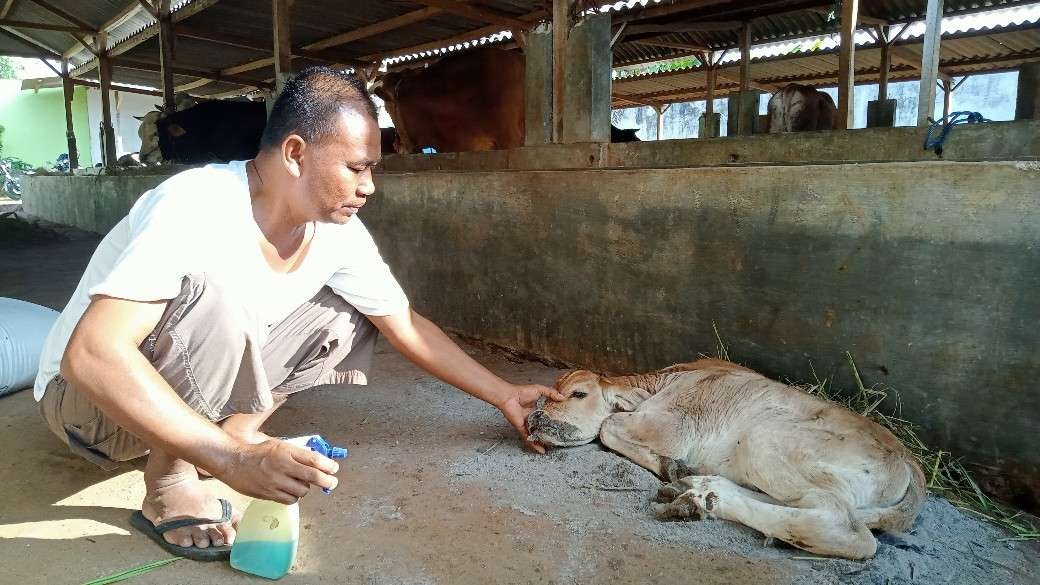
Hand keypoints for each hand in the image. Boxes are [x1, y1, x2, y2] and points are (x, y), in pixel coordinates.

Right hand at [215, 439, 339, 503]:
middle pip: (313, 476)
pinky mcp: (269, 493)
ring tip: (299, 483)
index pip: (314, 459)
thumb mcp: (279, 445)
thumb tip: (318, 463)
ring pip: (302, 491)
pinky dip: (294, 497)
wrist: (233, 462)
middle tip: (332, 483)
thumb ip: (297, 454)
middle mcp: (282, 466)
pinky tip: (290, 491)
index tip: (334, 469)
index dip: (328, 466)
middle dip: (327, 481)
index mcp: (286, 451)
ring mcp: (275, 481)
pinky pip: (290, 500)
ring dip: (305, 489)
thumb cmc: (257, 453)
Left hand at [496, 383, 564, 453]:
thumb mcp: (539, 389)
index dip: (553, 420)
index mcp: (535, 410)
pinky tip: (541, 450)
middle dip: (548, 433)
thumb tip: (562, 397)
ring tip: (551, 447)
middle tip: (557, 438)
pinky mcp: (522, 428)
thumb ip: (551, 393)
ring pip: (535, 435)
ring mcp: (527, 424)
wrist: (509, 396)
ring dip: (542, 441)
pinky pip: (528, 438)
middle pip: (541, 427)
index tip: (561, 424)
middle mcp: (531, 418)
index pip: (546, 417)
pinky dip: (534, 444)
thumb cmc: (522, 392)